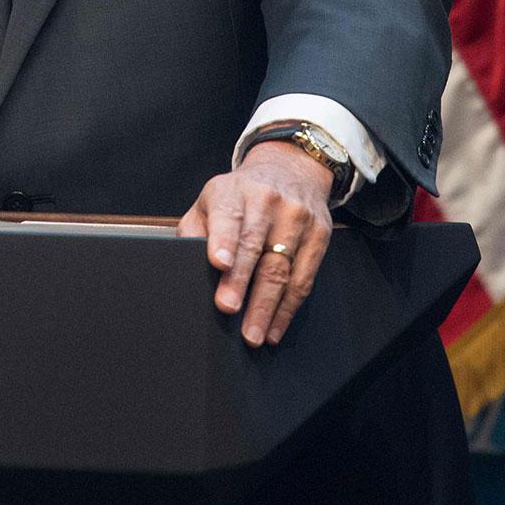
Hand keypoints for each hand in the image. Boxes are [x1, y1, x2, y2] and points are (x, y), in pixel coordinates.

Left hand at [178, 141, 334, 345]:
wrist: (289, 170)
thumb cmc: (240, 195)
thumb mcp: (210, 200)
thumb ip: (194, 230)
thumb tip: (184, 265)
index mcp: (233, 192)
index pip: (228, 217)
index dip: (224, 241)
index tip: (218, 263)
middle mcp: (267, 201)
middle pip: (255, 247)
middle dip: (241, 282)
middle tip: (229, 310)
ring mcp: (297, 217)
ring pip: (282, 268)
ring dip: (267, 307)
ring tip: (253, 334)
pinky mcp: (320, 234)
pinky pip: (304, 278)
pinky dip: (288, 308)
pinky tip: (275, 327)